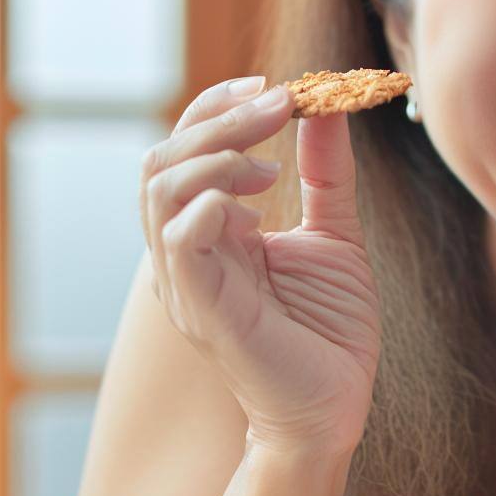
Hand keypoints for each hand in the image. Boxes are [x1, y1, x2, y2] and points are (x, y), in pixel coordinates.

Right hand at [140, 74, 381, 458]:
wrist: (336, 405)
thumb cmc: (332, 329)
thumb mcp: (335, 235)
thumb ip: (325, 174)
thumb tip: (325, 106)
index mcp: (216, 232)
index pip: (185, 151)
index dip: (218, 109)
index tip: (274, 89)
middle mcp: (189, 252)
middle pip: (162, 160)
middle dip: (219, 120)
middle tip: (278, 106)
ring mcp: (188, 280)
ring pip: (159, 190)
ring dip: (214, 156)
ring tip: (270, 167)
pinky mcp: (202, 308)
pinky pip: (178, 239)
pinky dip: (210, 203)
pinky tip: (256, 208)